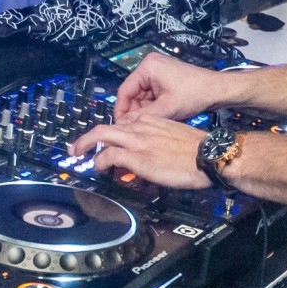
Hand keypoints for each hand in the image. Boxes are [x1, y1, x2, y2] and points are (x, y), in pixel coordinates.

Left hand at [68, 112, 210, 189]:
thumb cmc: (199, 150)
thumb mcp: (176, 138)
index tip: (106, 142)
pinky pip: (108, 155)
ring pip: (101, 135)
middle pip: (106, 126)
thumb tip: (152, 155)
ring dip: (86, 145)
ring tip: (79, 154)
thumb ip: (160, 141)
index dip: (112, 134)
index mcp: (153, 120)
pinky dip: (99, 161)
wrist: (209, 155)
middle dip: (88, 137)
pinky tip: (98, 168)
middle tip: (77, 146)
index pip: (124, 122)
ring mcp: (137, 140)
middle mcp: (142, 126)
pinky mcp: (136, 155)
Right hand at [114, 51, 224, 121]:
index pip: (125, 91)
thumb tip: (123, 125)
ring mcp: (158, 72)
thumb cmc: (196, 94)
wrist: (218, 90)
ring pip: (143, 97)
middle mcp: (151, 66)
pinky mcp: (165, 79)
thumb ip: (143, 116)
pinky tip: (159, 117)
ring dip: (145, 110)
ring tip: (150, 124)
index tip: (120, 125)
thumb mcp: (167, 108)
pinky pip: (152, 96)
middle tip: (135, 129)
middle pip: (133, 94)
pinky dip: (154, 107)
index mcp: (148, 67)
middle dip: (135, 111)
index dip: (121, 110)